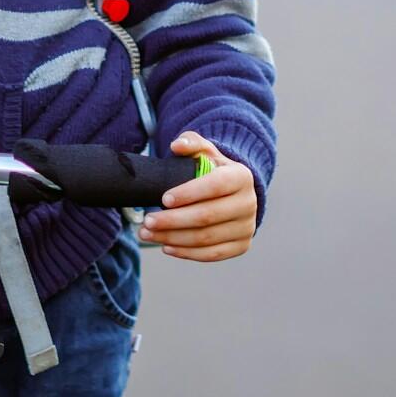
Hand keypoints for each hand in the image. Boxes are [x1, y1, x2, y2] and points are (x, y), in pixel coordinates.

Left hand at [138, 132, 256, 262]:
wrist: (234, 193)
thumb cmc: (213, 169)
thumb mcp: (203, 151)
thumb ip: (190, 142)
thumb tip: (177, 146)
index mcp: (241, 176)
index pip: (215, 186)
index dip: (189, 193)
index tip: (164, 199)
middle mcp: (249, 203)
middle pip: (207, 216)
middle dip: (173, 220)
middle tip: (147, 221)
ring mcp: (247, 227)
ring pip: (206, 238)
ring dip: (173, 239)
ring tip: (148, 234)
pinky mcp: (242, 246)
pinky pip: (212, 254)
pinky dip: (187, 253)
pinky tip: (166, 247)